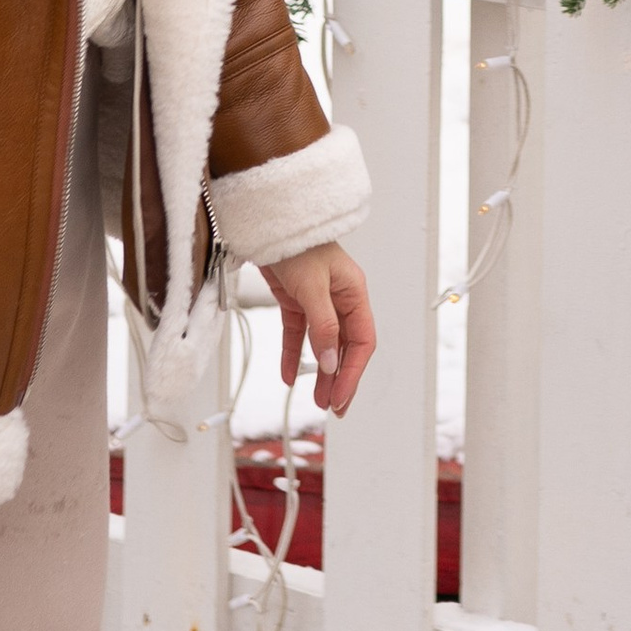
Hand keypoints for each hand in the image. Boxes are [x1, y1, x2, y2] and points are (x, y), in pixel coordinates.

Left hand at [262, 240, 375, 416]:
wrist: (269, 222)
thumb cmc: (298, 244)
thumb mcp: (312, 287)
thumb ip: (323, 326)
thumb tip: (332, 363)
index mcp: (354, 293)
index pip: (361, 341)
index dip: (353, 372)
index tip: (341, 397)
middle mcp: (340, 299)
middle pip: (345, 347)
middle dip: (340, 378)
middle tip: (334, 407)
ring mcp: (317, 301)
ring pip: (323, 345)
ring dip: (321, 372)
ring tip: (316, 399)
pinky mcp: (295, 301)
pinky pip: (298, 335)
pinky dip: (294, 355)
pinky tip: (289, 376)